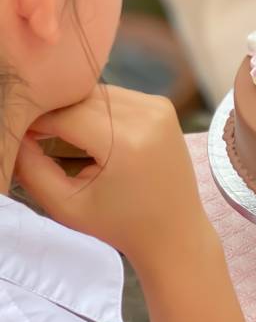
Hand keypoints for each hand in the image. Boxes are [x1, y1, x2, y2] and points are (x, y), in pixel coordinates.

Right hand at [14, 84, 208, 263]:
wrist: (174, 228)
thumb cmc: (118, 224)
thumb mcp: (66, 205)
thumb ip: (33, 169)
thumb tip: (15, 134)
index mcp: (126, 142)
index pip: (67, 114)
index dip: (36, 121)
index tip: (18, 133)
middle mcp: (148, 116)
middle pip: (84, 98)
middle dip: (55, 112)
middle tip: (34, 134)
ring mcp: (160, 107)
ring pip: (100, 93)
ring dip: (76, 108)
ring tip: (58, 135)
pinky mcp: (164, 106)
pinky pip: (119, 96)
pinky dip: (98, 109)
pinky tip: (87, 132)